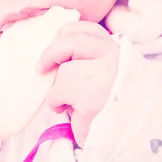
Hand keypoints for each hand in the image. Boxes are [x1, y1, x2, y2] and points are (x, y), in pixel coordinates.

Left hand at [38, 21, 119, 147]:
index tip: (54, 43)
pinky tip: (68, 109)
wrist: (119, 132)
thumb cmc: (103, 98)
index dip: (65, 34)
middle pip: (70, 43)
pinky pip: (57, 93)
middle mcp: (112, 57)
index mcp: (114, 48)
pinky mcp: (91, 97)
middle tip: (41, 67)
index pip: (86, 29)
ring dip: (58, 86)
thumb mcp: (97, 69)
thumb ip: (81, 55)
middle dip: (51, 54)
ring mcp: (103, 76)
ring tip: (69, 98)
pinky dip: (55, 102)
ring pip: (63, 71)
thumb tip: (50, 53)